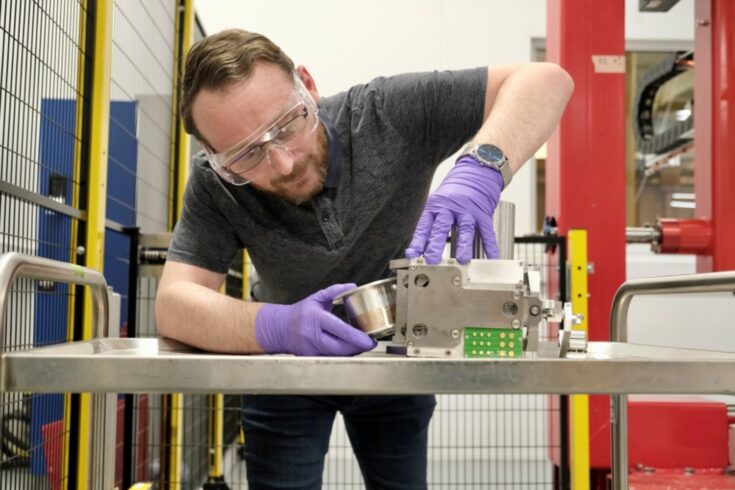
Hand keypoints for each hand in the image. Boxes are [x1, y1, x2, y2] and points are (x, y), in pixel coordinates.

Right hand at [255, 283, 376, 355]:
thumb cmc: (300, 312)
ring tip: (364, 345)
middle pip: (341, 347)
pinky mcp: (311, 357)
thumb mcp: (316, 298)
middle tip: (372, 342)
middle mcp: (313, 335)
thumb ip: (334, 291)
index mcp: (315, 318)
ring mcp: (311, 349)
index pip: (340, 330)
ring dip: (353, 351)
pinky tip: (351, 348)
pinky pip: (332, 358)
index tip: (370, 339)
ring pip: (338, 355)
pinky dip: (343, 354)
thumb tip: (352, 286)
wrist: (279, 328)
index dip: (357, 337)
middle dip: (359, 347)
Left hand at [406, 156, 503, 263]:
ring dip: (464, 246)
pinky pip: (487, 232)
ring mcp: (468, 211)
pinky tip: (492, 257)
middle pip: (442, 228)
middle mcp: (451, 208)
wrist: (475, 172)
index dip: (418, 241)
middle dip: (436, 245)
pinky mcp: (483, 214)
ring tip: (462, 260)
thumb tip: (422, 249)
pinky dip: (490, 246)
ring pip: (465, 229)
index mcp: (436, 207)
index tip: (413, 254)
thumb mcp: (438, 204)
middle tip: (432, 259)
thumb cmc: (454, 192)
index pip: (424, 226)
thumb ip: (432, 225)